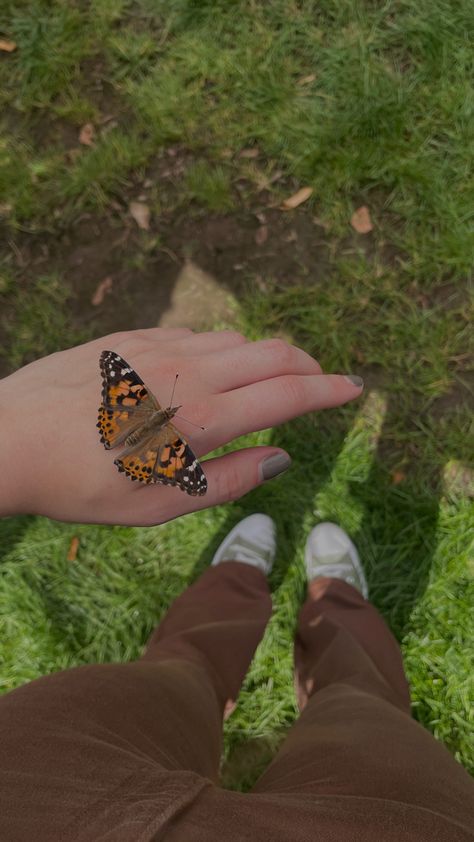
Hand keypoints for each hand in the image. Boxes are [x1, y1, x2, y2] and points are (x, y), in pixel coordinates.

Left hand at [0, 328, 362, 525]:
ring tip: (262, 385)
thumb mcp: (159, 505)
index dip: (329, 391)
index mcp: (202, 419)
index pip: (288, 394)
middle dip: (306, 366)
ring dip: (262, 358)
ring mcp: (158, 346)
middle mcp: (188, 372)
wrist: (9, 438)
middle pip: (272, 353)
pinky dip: (219, 350)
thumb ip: (229, 481)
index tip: (355, 388)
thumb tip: (281, 457)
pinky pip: (195, 334)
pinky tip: (205, 374)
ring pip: (235, 339)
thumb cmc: (82, 486)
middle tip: (319, 383)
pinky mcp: (132, 336)